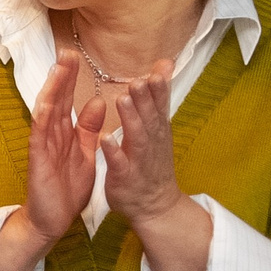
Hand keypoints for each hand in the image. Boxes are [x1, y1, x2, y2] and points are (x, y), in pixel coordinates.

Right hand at [9, 52, 103, 266]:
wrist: (52, 219)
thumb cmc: (67, 188)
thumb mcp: (86, 152)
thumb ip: (89, 128)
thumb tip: (96, 101)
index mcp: (64, 132)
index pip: (66, 99)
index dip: (71, 78)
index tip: (76, 55)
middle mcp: (51, 134)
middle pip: (55, 99)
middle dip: (61, 75)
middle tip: (67, 51)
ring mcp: (42, 145)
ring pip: (46, 111)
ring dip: (52, 90)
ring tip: (58, 68)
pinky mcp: (38, 160)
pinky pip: (39, 136)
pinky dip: (42, 119)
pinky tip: (46, 104)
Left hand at [102, 59, 185, 226]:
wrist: (155, 205)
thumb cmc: (152, 161)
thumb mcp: (158, 127)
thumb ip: (157, 97)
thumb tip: (165, 65)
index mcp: (156, 129)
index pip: (159, 105)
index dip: (159, 88)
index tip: (157, 70)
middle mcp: (151, 142)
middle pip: (149, 117)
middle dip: (145, 98)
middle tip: (138, 80)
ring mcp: (138, 160)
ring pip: (136, 137)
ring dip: (131, 118)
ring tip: (122, 99)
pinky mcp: (124, 176)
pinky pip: (119, 163)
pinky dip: (114, 151)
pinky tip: (106, 139)